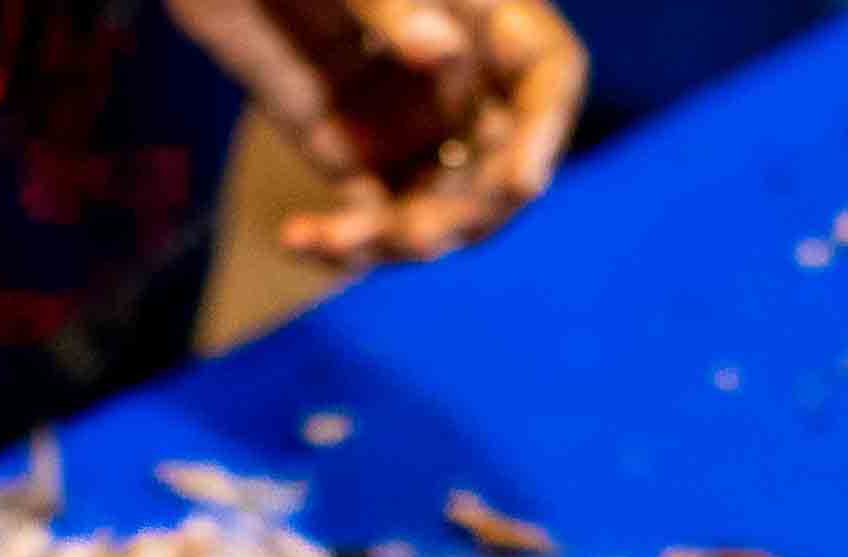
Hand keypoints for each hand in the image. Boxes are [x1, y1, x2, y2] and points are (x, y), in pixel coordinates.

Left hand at [165, 0, 584, 266]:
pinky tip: (301, 238)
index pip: (545, 75)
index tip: (524, 181)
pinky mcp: (349, 153)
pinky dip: (342, 241)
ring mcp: (406, 119)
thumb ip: (386, 1)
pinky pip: (369, 217)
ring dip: (404, 237)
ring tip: (346, 241)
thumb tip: (437, 48)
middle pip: (501, 164)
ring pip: (441, 204)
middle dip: (471, 210)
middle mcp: (453, 73)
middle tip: (419, 235)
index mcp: (478, 13)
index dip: (545, 129)